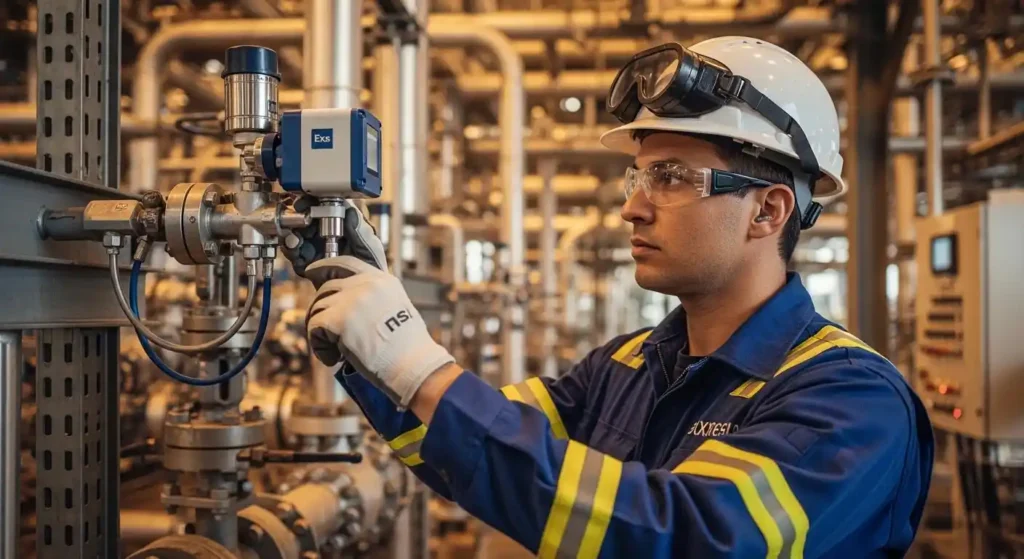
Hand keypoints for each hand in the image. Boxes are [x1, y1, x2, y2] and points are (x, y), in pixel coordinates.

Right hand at [282, 196, 386, 282]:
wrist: (363, 296)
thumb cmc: (372, 270)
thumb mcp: (370, 248)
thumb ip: (359, 230)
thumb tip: (350, 211)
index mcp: (341, 226)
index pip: (324, 208)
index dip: (312, 203)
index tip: (305, 203)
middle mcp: (327, 235)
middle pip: (306, 220)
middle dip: (298, 220)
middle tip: (296, 221)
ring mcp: (316, 249)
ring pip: (297, 235)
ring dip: (292, 235)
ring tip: (295, 240)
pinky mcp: (308, 264)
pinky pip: (294, 255)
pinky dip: (291, 251)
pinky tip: (294, 250)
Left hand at [304, 256, 454, 405]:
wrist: (412, 365)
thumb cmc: (407, 348)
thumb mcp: (397, 309)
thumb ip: (373, 299)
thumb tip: (344, 304)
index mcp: (382, 280)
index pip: (346, 262)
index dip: (324, 266)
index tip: (311, 271)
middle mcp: (365, 285)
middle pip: (326, 289)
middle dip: (321, 310)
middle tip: (328, 334)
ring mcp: (351, 300)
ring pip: (317, 309)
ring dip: (321, 331)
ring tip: (336, 350)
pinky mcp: (338, 319)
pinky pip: (314, 327)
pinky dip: (320, 346)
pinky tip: (333, 358)